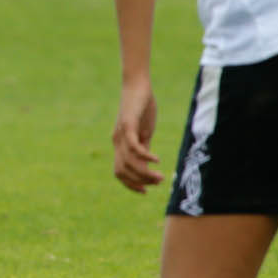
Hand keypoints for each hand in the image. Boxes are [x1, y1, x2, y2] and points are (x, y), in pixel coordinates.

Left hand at [111, 78, 160, 192]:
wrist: (138, 86)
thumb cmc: (142, 109)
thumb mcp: (144, 133)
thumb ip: (143, 150)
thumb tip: (147, 168)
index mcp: (119, 145)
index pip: (119, 172)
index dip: (130, 184)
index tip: (145, 191)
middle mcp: (117, 141)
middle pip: (123, 171)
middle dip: (140, 181)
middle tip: (158, 182)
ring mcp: (121, 134)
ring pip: (129, 162)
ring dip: (144, 173)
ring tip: (160, 176)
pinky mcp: (128, 124)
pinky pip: (133, 146)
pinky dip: (145, 157)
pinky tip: (157, 160)